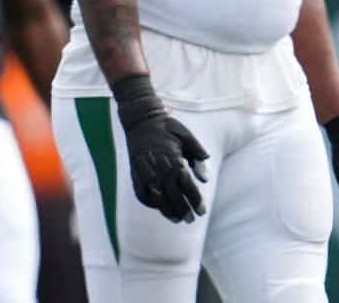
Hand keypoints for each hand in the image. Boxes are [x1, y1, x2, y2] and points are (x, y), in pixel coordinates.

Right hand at [114, 75, 208, 222]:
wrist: (140, 118)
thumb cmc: (166, 126)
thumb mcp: (186, 136)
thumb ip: (197, 155)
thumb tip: (204, 178)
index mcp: (172, 156)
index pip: (186, 184)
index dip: (194, 199)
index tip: (202, 211)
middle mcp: (158, 164)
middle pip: (171, 192)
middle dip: (182, 208)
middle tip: (190, 219)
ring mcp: (144, 167)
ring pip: (155, 194)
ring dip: (166, 209)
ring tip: (175, 219)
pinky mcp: (134, 169)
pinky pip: (140, 189)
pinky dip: (148, 201)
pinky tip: (157, 207)